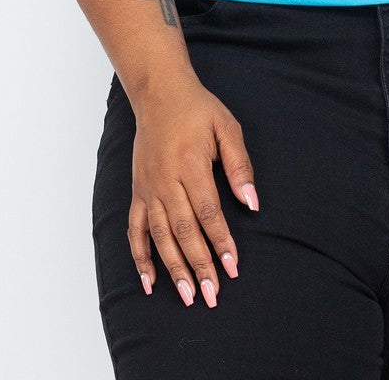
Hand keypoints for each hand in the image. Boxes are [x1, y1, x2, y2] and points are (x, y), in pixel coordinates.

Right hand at [127, 72, 258, 307]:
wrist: (159, 93)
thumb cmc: (198, 109)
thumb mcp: (227, 128)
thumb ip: (239, 165)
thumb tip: (252, 203)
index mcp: (191, 165)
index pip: (208, 213)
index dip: (221, 242)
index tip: (233, 268)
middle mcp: (166, 181)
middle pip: (184, 231)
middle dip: (199, 265)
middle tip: (211, 294)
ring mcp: (148, 188)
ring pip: (160, 236)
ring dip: (173, 268)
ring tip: (187, 295)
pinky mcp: (137, 191)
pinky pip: (135, 229)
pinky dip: (140, 256)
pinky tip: (149, 281)